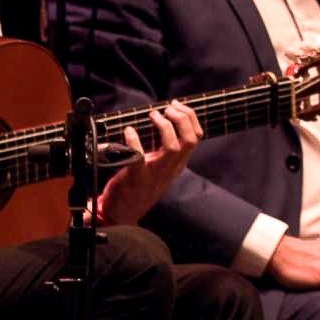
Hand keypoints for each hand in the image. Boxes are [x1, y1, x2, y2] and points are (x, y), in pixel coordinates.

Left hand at [96, 101, 201, 225]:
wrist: (123, 215)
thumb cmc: (139, 187)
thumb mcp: (159, 168)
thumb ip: (162, 149)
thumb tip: (160, 121)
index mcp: (177, 163)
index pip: (196, 136)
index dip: (190, 117)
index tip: (177, 105)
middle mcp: (171, 168)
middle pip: (190, 139)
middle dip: (182, 118)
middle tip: (167, 108)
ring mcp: (155, 174)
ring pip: (173, 147)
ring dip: (164, 127)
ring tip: (153, 115)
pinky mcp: (136, 179)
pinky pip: (139, 158)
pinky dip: (134, 141)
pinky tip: (129, 131)